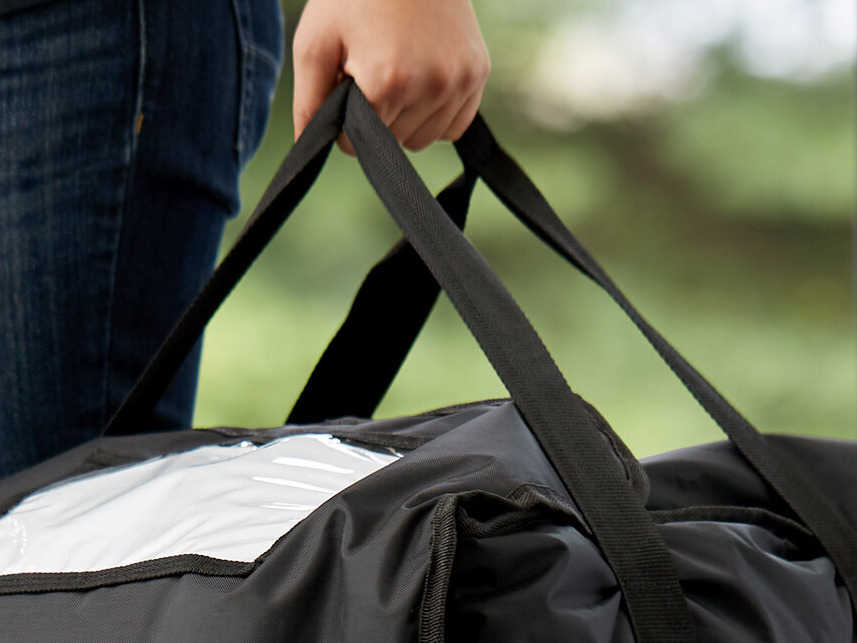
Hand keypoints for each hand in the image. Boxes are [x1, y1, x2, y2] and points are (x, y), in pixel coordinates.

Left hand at [292, 0, 489, 152]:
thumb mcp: (315, 42)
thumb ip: (308, 102)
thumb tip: (306, 149)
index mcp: (388, 85)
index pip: (356, 146)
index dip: (343, 122)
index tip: (346, 87)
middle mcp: (431, 88)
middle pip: (390, 145)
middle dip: (375, 120)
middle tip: (371, 72)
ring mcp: (460, 82)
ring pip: (422, 140)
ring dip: (405, 121)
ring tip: (397, 75)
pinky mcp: (478, 74)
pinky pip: (453, 127)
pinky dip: (435, 116)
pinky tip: (422, 82)